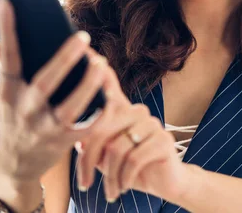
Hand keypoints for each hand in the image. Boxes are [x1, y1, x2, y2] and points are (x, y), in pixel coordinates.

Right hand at [0, 0, 109, 194]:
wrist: (16, 165)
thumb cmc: (12, 120)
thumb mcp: (4, 96)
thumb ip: (4, 68)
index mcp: (8, 91)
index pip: (7, 56)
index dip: (6, 28)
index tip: (8, 0)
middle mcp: (26, 109)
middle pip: (45, 82)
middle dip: (64, 59)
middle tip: (83, 37)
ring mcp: (45, 128)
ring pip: (70, 107)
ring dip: (88, 85)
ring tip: (100, 63)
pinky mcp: (64, 142)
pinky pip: (87, 125)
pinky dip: (100, 110)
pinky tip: (110, 91)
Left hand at [73, 54, 187, 201]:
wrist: (165, 183)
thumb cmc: (129, 167)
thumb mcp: (106, 156)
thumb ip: (94, 142)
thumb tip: (76, 137)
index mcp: (121, 112)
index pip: (108, 87)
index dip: (97, 70)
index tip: (86, 51)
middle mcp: (136, 112)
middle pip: (101, 129)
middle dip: (88, 161)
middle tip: (84, 184)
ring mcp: (151, 124)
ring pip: (116, 148)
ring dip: (109, 176)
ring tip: (108, 191)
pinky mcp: (163, 140)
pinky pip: (133, 159)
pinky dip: (123, 179)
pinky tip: (122, 188)